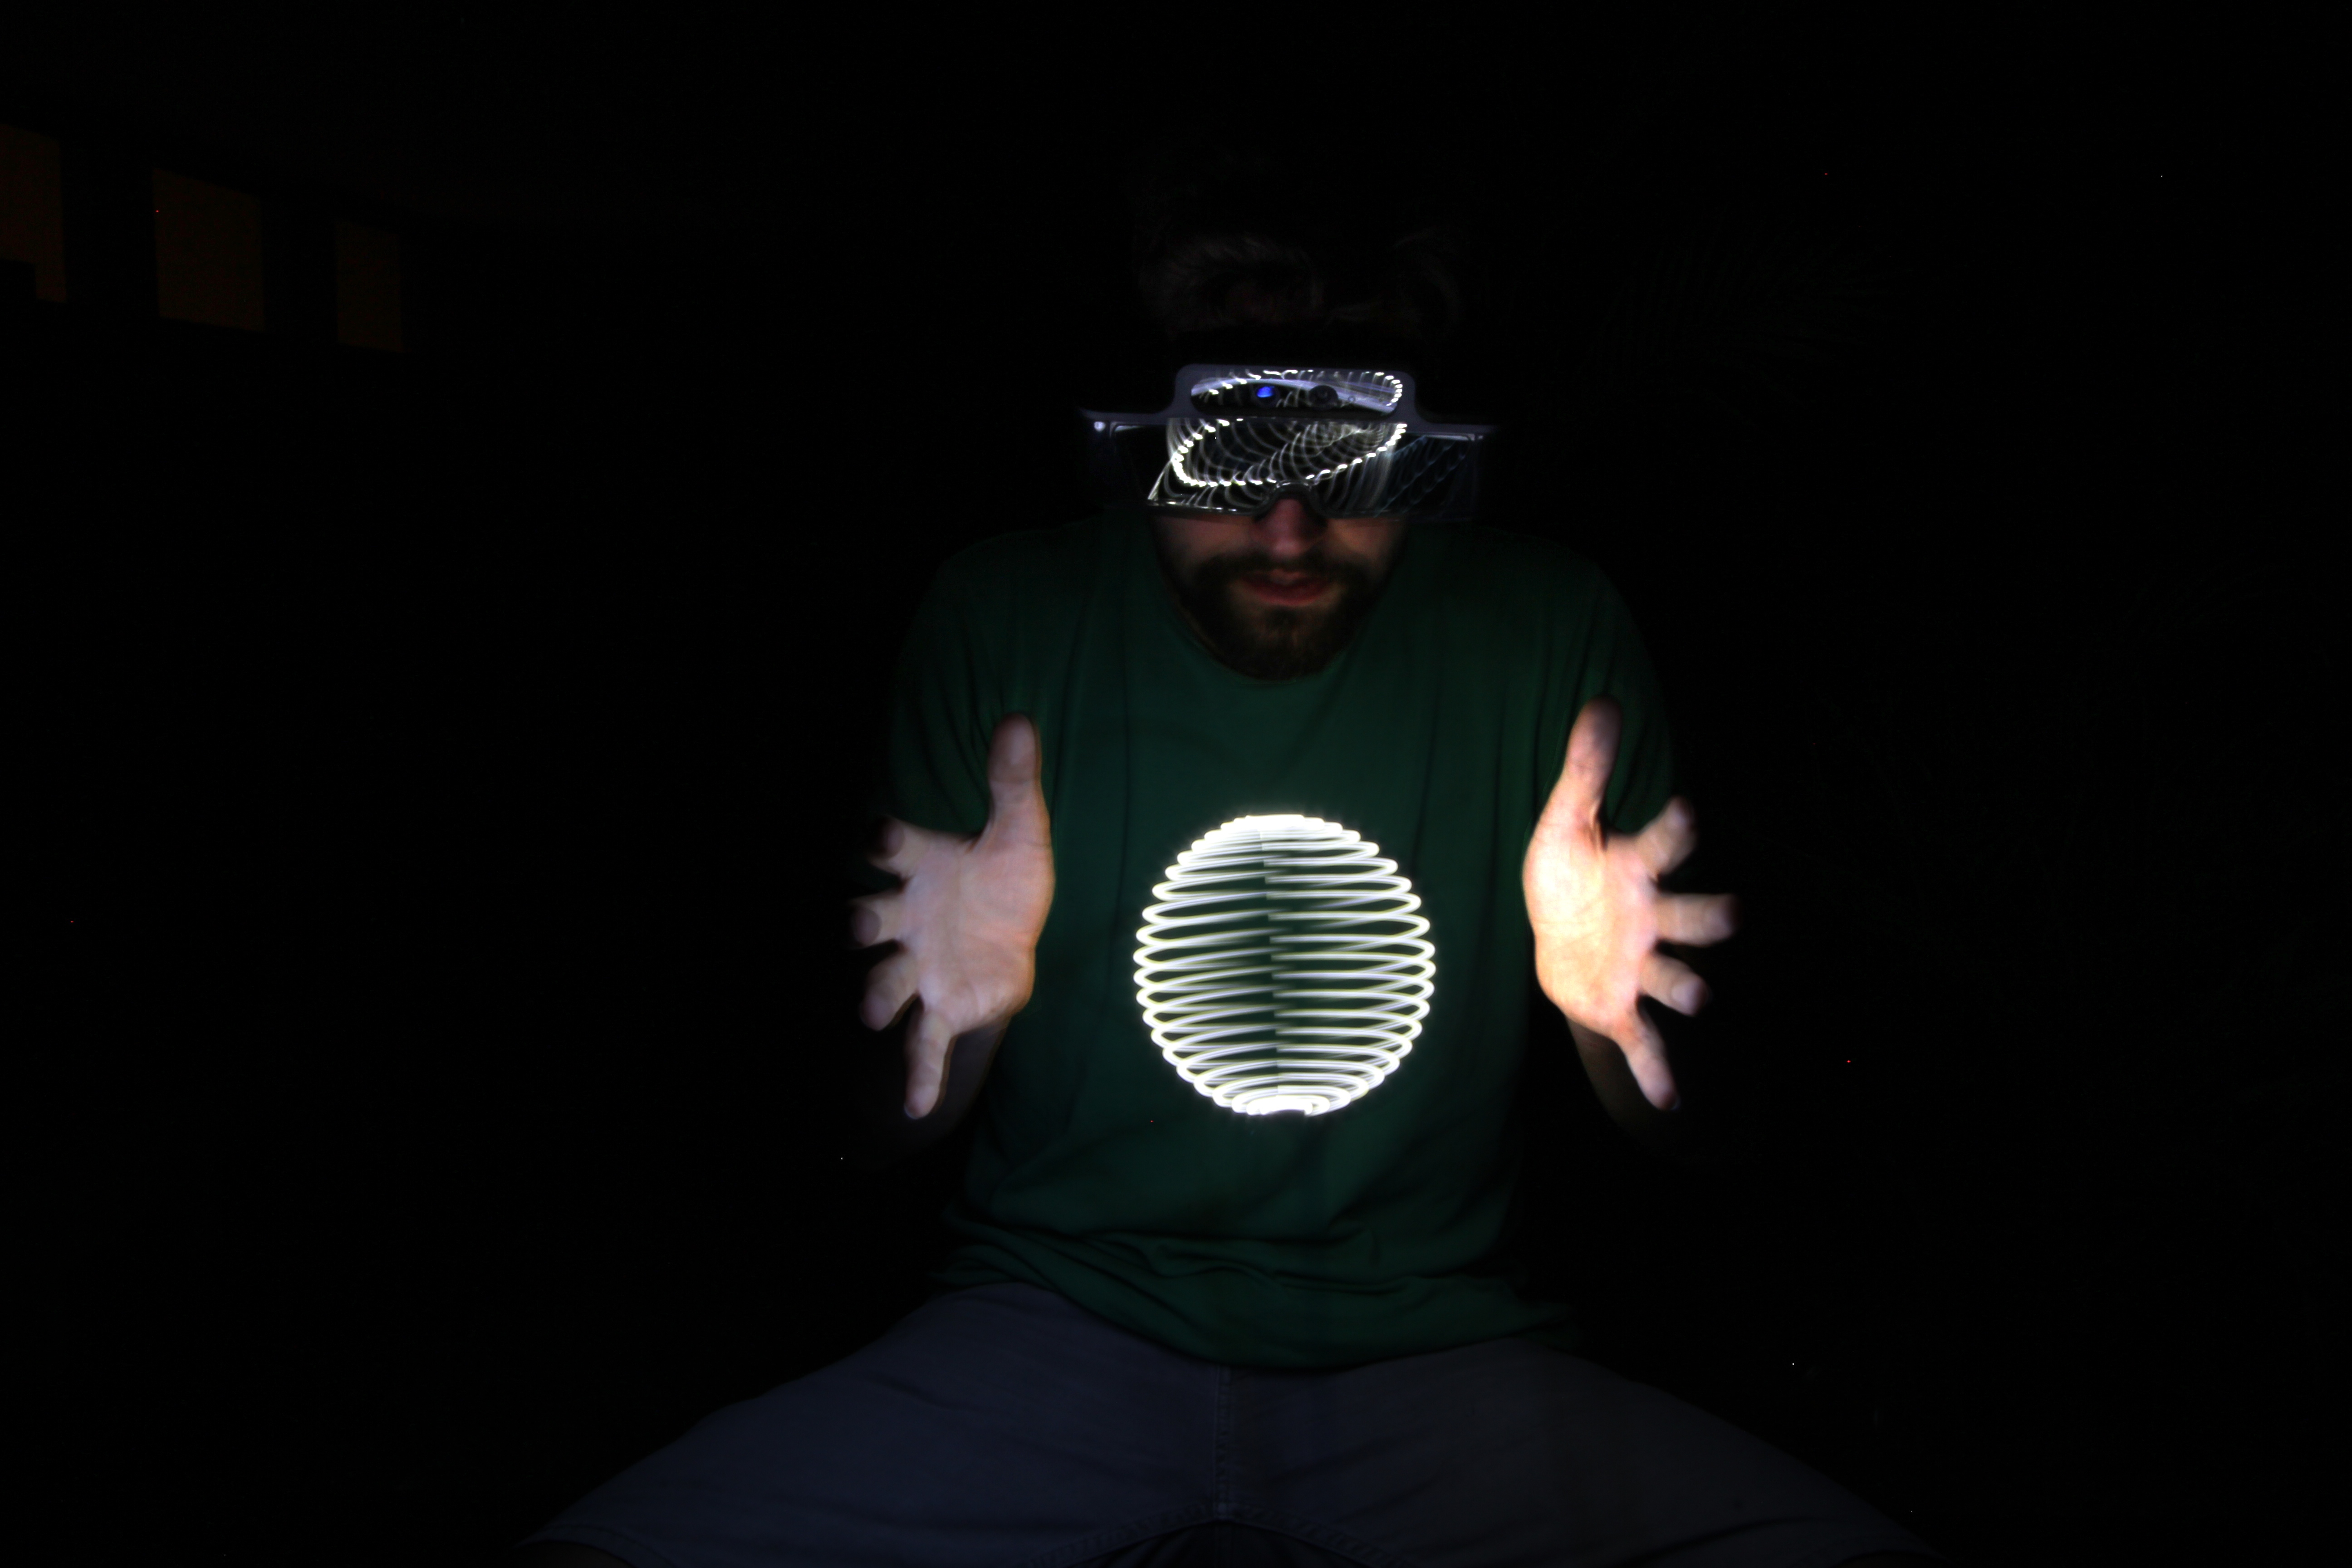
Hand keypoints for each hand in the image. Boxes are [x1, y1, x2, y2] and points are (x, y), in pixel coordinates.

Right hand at [850, 714, 1054, 1118]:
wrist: (1013, 933)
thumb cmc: (1004, 877)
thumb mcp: (1019, 831)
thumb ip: (1013, 782)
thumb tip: (1021, 719)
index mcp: (923, 867)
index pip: (895, 847)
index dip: (884, 839)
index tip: (878, 830)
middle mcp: (907, 918)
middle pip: (870, 919)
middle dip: (859, 923)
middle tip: (854, 926)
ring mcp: (918, 966)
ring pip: (885, 983)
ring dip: (876, 998)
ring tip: (872, 1015)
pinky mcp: (940, 1006)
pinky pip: (923, 1044)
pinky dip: (918, 1077)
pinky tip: (914, 1108)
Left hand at [1523, 697, 1736, 1110]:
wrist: (1554, 934)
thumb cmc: (1567, 873)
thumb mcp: (1565, 822)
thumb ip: (1586, 769)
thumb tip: (1602, 699)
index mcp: (1639, 870)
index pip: (1664, 844)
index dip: (1676, 829)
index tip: (1688, 808)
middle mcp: (1654, 920)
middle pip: (1693, 916)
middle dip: (1713, 917)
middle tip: (1737, 914)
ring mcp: (1643, 966)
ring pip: (1677, 977)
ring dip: (1690, 989)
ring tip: (1703, 999)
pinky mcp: (1622, 1007)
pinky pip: (1645, 1041)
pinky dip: (1659, 1071)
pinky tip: (1672, 1102)